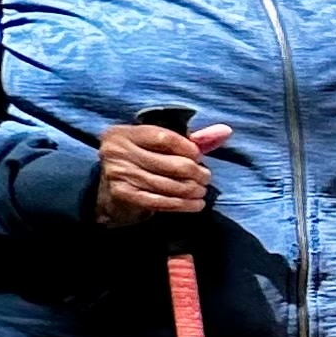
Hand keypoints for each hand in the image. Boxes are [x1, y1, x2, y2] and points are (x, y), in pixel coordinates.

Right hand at [93, 116, 228, 224]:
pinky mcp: (123, 195)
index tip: (199, 157)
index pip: (166, 137)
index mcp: (125, 133)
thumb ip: (193, 139)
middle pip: (172, 164)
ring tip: (202, 191)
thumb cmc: (144, 161)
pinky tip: (195, 204)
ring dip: (193, 191)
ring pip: (170, 185)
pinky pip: (161, 202)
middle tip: (206, 178)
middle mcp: (117, 151)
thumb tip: (225, 131)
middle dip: (197, 173)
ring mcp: (118, 174)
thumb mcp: (160, 145)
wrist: (111, 190)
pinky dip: (183, 205)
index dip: (190, 148)